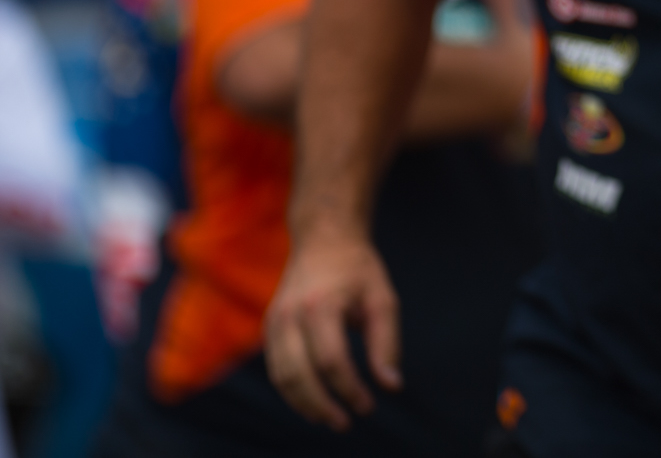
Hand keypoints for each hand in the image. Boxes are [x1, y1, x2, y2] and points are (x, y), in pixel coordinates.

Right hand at [264, 225, 400, 428]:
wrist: (323, 238)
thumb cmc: (358, 269)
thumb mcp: (382, 300)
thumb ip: (386, 343)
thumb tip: (391, 386)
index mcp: (321, 305)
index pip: (331, 361)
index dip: (350, 390)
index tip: (369, 406)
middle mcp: (291, 315)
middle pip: (299, 375)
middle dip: (322, 406)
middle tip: (346, 423)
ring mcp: (275, 321)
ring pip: (282, 377)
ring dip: (304, 404)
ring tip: (331, 419)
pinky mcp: (269, 327)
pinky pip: (275, 368)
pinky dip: (292, 391)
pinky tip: (313, 403)